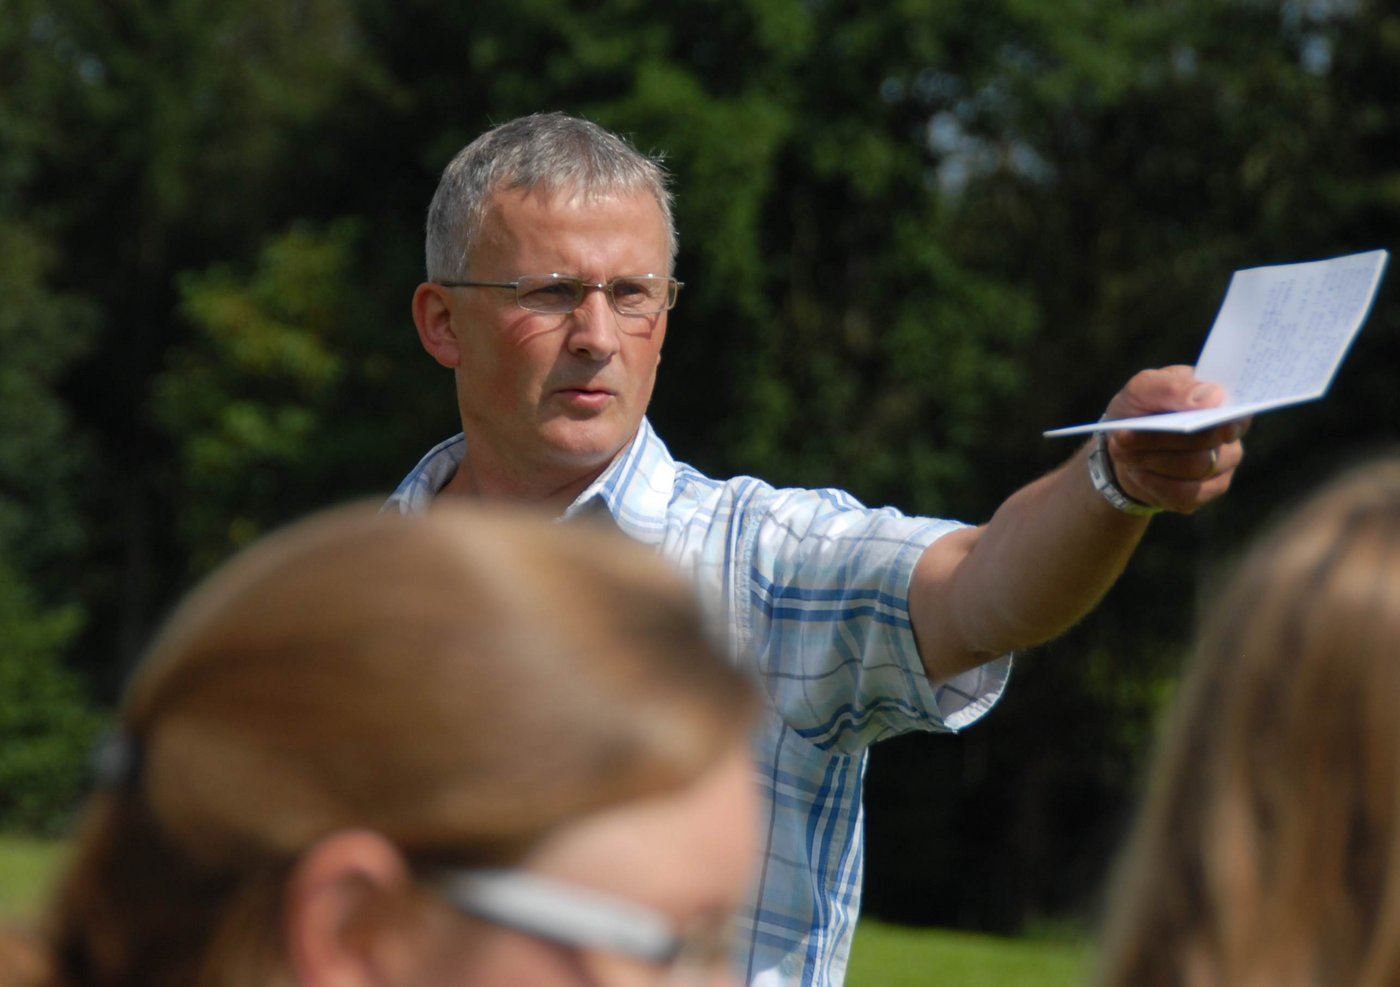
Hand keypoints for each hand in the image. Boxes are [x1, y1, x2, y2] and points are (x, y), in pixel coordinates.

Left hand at [1102, 365, 1249, 514]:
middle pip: (1207, 444)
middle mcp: (1229, 434)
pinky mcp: (1206, 492)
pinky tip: (1136, 472)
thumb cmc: (1140, 408)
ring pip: (1196, 469)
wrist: (1121, 446)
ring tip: (1122, 451)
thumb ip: (1174, 387)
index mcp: (1221, 400)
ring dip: (1152, 461)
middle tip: (1122, 436)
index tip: (1190, 423)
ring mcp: (1222, 465)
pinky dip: (1153, 484)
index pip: (1234, 412)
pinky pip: (1185, 495)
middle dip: (1159, 441)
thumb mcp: (1142, 388)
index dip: (1217, 420)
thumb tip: (1214, 397)